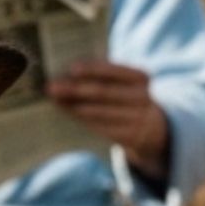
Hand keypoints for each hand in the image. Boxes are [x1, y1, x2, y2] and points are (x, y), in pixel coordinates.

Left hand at [48, 58, 169, 178]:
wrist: (152, 128)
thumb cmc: (126, 96)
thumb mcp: (123, 83)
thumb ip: (100, 76)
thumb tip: (66, 72)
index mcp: (140, 78)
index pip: (115, 71)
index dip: (94, 69)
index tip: (72, 68)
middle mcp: (142, 97)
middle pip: (104, 92)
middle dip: (76, 89)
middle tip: (52, 86)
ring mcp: (137, 119)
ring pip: (99, 111)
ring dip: (73, 105)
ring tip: (54, 98)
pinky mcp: (129, 137)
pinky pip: (100, 127)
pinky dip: (80, 118)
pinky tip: (66, 110)